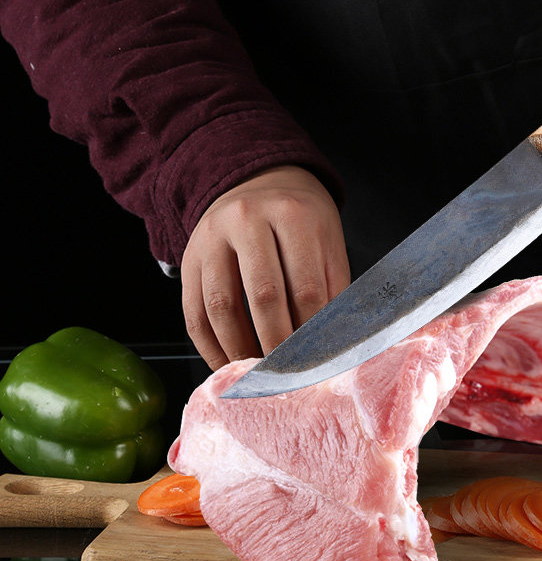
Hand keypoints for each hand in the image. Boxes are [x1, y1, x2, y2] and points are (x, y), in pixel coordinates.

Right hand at [181, 165, 349, 369]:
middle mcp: (248, 220)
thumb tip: (333, 347)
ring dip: (240, 351)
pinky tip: (227, 365)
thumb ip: (332, 290)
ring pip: (222, 307)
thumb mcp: (327, 242)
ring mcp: (212, 237)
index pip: (305, 286)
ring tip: (259, 375)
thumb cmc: (301, 222)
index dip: (312, 332)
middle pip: (263, 296)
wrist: (258, 184)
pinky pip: (193, 312)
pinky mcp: (188, 258)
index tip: (319, 363)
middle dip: (278, 346)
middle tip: (290, 377)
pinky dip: (209, 347)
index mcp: (293, 215)